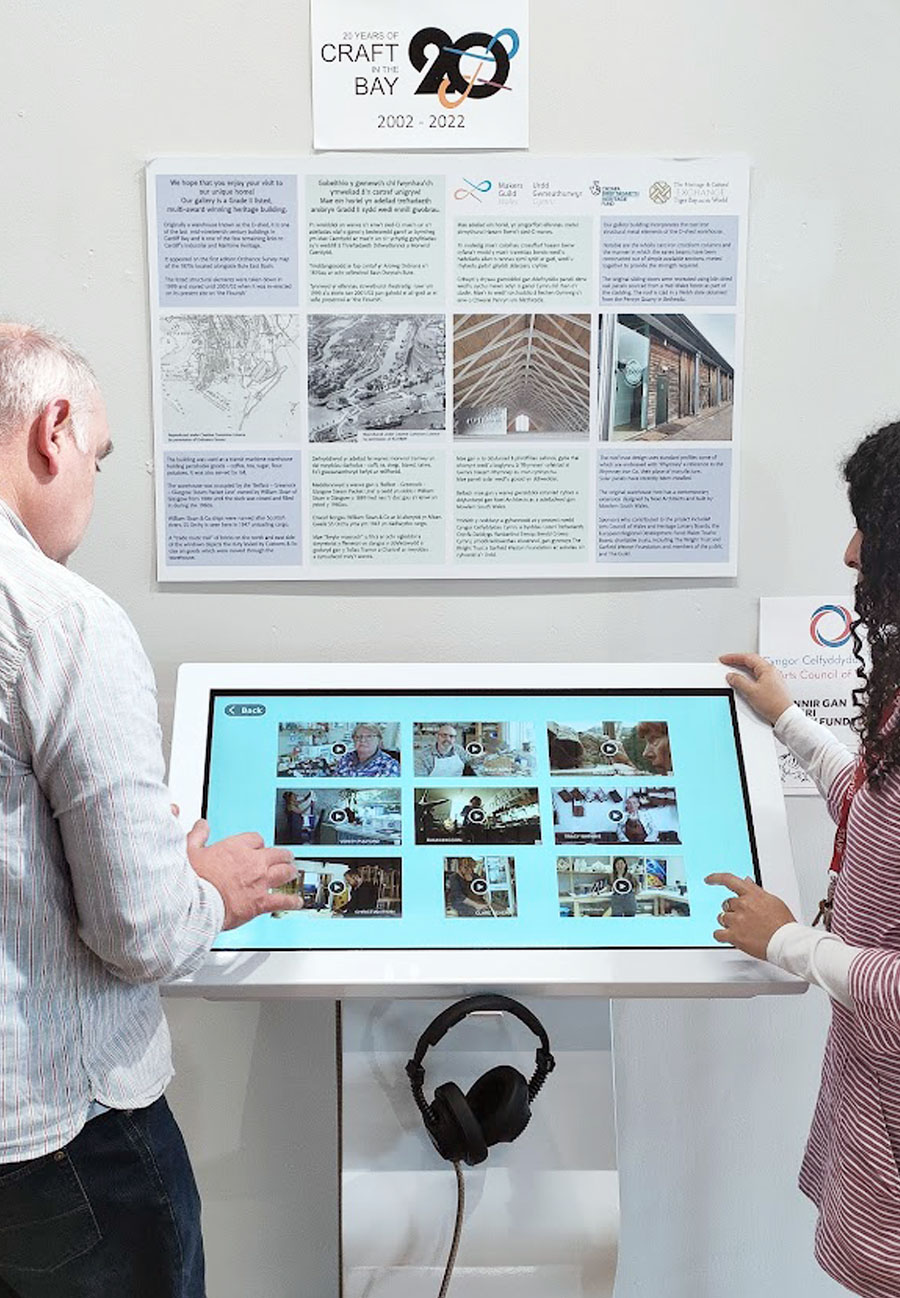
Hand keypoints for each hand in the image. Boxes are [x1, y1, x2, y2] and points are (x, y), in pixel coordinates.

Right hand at [186, 820, 300, 929]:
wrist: (195, 904)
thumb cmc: (191, 880)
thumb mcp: (189, 851)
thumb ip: (197, 836)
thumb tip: (201, 826)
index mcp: (235, 848)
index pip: (255, 839)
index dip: (257, 844)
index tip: (256, 847)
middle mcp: (252, 863)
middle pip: (276, 854)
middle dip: (281, 855)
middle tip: (284, 857)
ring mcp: (259, 882)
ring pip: (284, 872)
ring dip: (289, 871)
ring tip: (292, 872)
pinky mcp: (260, 902)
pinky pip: (282, 900)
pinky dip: (291, 901)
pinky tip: (296, 901)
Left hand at [705, 872, 795, 959]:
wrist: (786, 942)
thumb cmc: (783, 923)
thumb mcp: (772, 900)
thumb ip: (755, 890)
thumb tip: (745, 880)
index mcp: (752, 894)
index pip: (729, 880)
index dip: (716, 878)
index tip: (709, 879)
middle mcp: (742, 905)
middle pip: (726, 903)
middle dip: (732, 910)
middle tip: (743, 918)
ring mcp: (737, 920)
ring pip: (722, 917)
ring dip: (728, 922)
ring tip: (742, 929)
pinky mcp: (734, 936)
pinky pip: (718, 934)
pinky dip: (720, 935)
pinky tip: (728, 936)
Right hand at [719, 652, 792, 725]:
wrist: (784, 715)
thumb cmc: (774, 703)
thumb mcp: (751, 692)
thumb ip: (739, 682)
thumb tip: (732, 676)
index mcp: (767, 669)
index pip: (748, 658)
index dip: (734, 657)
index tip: (724, 659)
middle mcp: (771, 672)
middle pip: (752, 661)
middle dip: (738, 661)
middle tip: (727, 663)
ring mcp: (773, 679)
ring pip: (755, 669)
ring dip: (743, 669)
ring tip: (734, 672)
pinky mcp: (772, 686)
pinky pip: (758, 677)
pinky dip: (749, 676)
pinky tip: (744, 682)